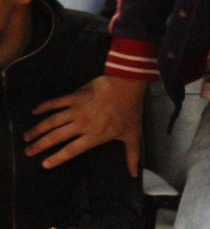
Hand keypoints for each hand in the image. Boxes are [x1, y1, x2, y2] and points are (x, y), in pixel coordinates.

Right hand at [23, 75, 147, 176]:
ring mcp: (77, 109)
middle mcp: (82, 125)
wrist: (127, 85)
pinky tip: (35, 111)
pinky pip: (56, 102)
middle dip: (40, 145)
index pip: (71, 151)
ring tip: (27, 136)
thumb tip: (133, 173)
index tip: (44, 164)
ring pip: (52, 122)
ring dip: (38, 129)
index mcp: (94, 136)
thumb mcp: (133, 134)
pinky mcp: (76, 96)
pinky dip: (44, 106)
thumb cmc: (130, 109)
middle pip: (56, 137)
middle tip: (28, 151)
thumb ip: (131, 155)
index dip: (56, 158)